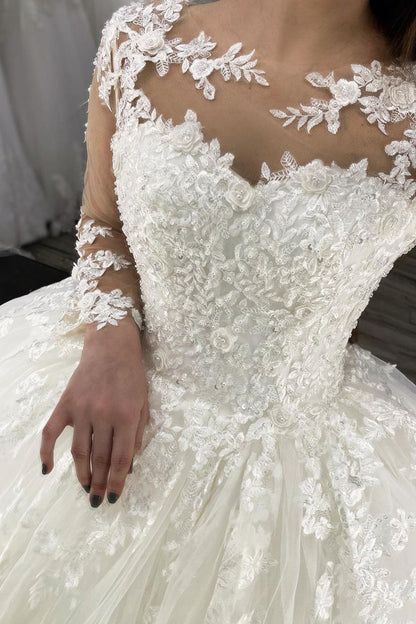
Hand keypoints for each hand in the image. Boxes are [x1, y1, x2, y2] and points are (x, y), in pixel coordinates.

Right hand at [40, 316, 148, 506]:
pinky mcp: (66, 404)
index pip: (121, 459)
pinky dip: (46, 452)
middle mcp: (103, 415)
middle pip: (100, 459)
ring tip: (85, 489)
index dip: (117, 481)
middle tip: (98, 501)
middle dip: (100, 484)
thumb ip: (138, 434)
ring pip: (79, 452)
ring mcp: (82, 410)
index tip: (114, 497)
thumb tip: (129, 465)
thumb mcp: (144, 403)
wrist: (110, 347)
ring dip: (82, 474)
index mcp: (127, 416)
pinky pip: (51, 432)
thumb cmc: (131, 375)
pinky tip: (47, 469)